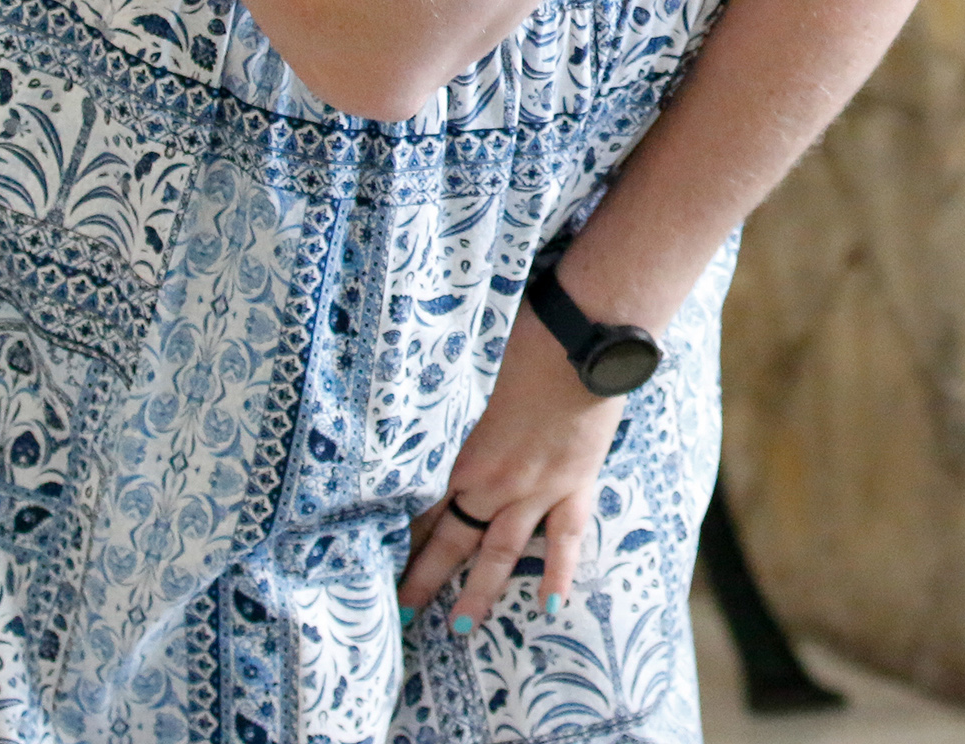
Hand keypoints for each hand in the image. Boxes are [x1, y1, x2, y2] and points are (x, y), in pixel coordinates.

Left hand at [400, 308, 624, 629]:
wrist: (584, 337)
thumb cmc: (528, 342)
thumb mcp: (478, 380)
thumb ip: (463, 416)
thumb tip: (446, 427)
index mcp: (465, 453)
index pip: (425, 507)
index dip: (403, 538)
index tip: (381, 562)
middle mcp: (496, 481)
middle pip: (452, 539)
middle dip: (424, 578)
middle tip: (401, 613)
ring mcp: (539, 488)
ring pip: (501, 552)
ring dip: (479, 591)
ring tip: (460, 628)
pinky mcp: (577, 483)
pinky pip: (566, 537)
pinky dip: (559, 573)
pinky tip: (549, 606)